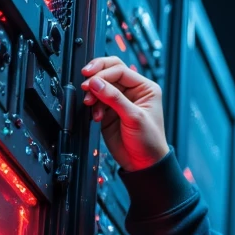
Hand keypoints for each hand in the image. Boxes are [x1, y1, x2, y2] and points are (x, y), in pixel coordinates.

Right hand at [79, 55, 168, 170]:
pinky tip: (96, 115)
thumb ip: (114, 98)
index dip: (103, 73)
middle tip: (85, 83)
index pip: (120, 71)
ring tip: (90, 103)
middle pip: (109, 72)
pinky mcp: (109, 112)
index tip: (91, 80)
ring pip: (100, 86)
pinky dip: (92, 106)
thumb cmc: (149, 142)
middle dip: (95, 76)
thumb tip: (96, 82)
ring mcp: (119, 101)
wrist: (143, 164)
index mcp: (145, 88)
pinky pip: (96, 101)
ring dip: (92, 93)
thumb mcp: (134, 117)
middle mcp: (132, 92)